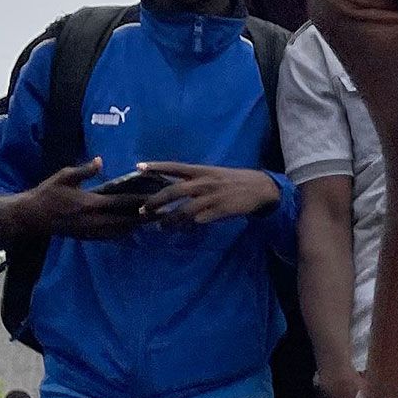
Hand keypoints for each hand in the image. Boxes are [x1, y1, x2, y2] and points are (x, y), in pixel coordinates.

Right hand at [10, 158, 151, 240]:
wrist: (32, 216)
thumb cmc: (48, 193)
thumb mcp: (64, 176)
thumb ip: (85, 170)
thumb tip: (101, 160)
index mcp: (89, 203)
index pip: (122, 202)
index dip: (141, 201)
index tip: (157, 197)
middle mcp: (94, 221)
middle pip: (127, 220)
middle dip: (147, 217)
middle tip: (166, 212)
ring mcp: (91, 231)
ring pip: (122, 231)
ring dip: (139, 226)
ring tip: (156, 221)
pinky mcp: (88, 237)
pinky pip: (112, 236)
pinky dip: (126, 232)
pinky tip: (136, 228)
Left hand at [140, 163, 280, 225]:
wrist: (259, 188)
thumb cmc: (234, 180)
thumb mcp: (214, 174)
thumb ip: (196, 180)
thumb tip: (175, 188)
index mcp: (201, 170)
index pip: (174, 167)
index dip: (156, 166)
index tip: (138, 167)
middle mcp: (203, 182)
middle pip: (172, 191)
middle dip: (155, 202)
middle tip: (143, 211)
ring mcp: (210, 197)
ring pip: (182, 210)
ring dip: (169, 221)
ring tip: (161, 227)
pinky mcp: (218, 211)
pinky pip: (198, 221)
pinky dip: (188, 227)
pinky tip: (183, 231)